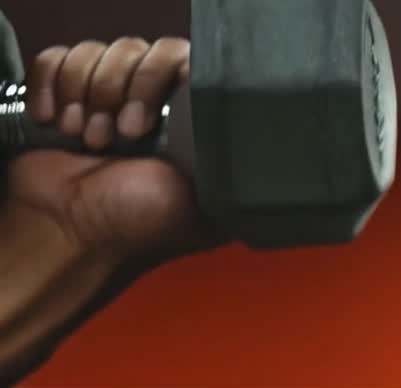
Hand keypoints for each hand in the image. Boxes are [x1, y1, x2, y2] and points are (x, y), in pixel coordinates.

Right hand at [9, 37, 220, 265]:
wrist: (73, 234)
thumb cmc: (141, 228)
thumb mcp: (213, 200)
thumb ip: (236, 161)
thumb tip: (256, 132)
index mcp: (192, 121)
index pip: (186, 59)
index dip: (161, 78)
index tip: (144, 123)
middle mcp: (156, 103)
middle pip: (140, 50)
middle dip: (122, 92)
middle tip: (121, 137)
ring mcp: (110, 97)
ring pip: (101, 53)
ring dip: (89, 98)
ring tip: (91, 141)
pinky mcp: (67, 94)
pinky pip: (58, 61)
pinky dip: (54, 89)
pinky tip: (61, 125)